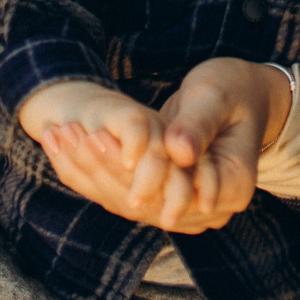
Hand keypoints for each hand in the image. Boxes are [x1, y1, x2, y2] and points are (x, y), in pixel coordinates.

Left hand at [15, 65, 283, 233]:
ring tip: (56, 136)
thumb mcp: (218, 98)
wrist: (243, 99)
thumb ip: (198, 126)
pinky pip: (125, 194)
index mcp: (231, 187)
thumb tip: (177, 152)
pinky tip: (63, 147)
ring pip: (128, 202)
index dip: (129, 170)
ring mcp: (186, 208)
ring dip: (89, 170)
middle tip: (62, 132)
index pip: (173, 193)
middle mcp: (208, 209)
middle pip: (144, 202)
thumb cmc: (235, 90)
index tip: (93, 138)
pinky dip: (93, 172)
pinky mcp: (166, 197)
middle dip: (99, 167)